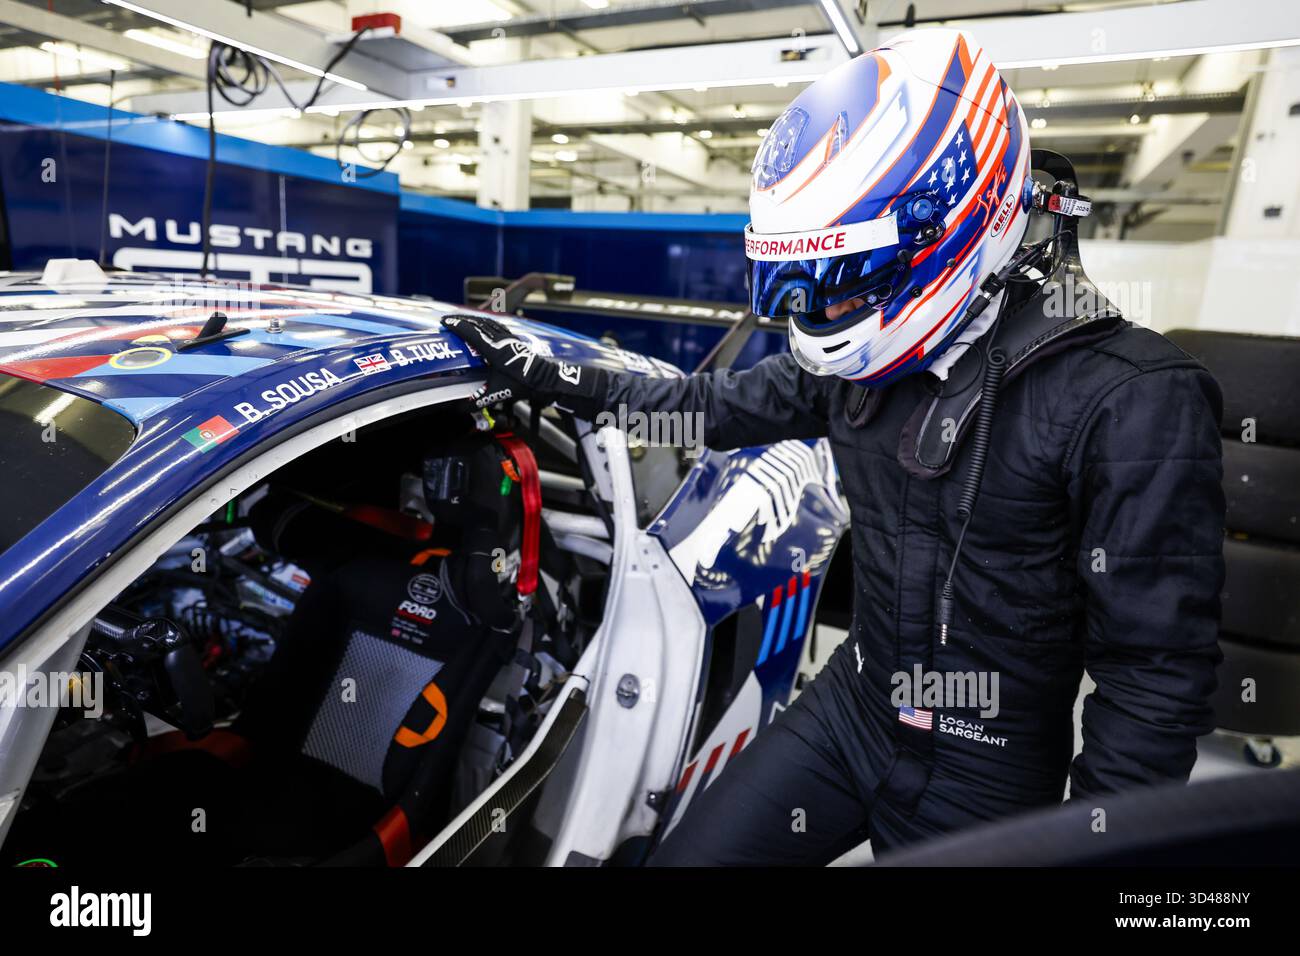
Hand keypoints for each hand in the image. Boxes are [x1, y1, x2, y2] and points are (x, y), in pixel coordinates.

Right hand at [441, 313, 605, 412]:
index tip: (445, 322)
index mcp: (493, 349)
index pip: (471, 332)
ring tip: (462, 319)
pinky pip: (497, 326)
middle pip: (477, 323)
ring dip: (473, 319)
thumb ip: (479, 401)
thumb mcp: (498, 393)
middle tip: (449, 319)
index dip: (456, 326)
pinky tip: (485, 324)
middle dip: (461, 320)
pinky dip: (487, 323)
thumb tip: (462, 408)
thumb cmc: (523, 384)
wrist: (545, 379)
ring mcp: (508, 338)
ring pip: (488, 323)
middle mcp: (500, 340)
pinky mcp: (514, 340)